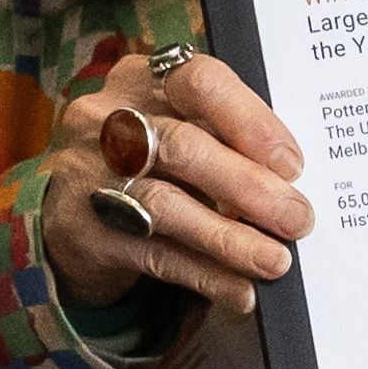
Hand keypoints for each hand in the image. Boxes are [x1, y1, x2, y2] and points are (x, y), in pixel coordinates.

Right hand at [39, 49, 311, 309]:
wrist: (70, 208)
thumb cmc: (147, 159)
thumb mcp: (176, 125)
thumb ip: (223, 137)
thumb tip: (290, 181)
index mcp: (141, 78)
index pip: (199, 82)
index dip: (250, 121)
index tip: (291, 163)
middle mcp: (108, 120)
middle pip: (182, 147)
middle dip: (249, 186)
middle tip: (297, 218)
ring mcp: (89, 175)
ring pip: (165, 205)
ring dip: (229, 237)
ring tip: (275, 260)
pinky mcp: (85, 231)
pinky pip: (153, 255)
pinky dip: (204, 274)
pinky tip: (239, 290)